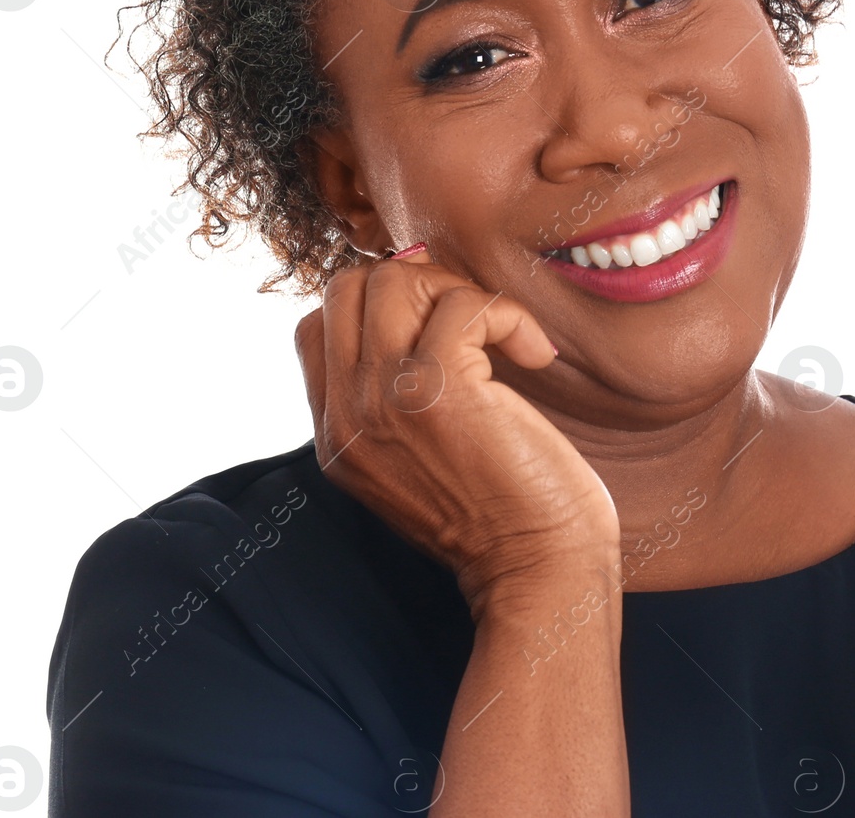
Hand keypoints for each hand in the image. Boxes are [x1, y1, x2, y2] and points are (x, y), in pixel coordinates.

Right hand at [294, 247, 618, 616]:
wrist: (536, 573)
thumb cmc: (499, 513)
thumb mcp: (416, 459)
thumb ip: (393, 397)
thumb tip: (416, 299)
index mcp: (336, 432)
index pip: (318, 324)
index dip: (379, 305)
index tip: (440, 330)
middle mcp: (347, 415)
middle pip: (348, 288)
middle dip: (417, 285)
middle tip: (473, 326)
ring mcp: (384, 400)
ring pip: (393, 281)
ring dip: (459, 293)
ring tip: (500, 337)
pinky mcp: (437, 389)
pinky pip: (463, 304)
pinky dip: (508, 315)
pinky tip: (534, 355)